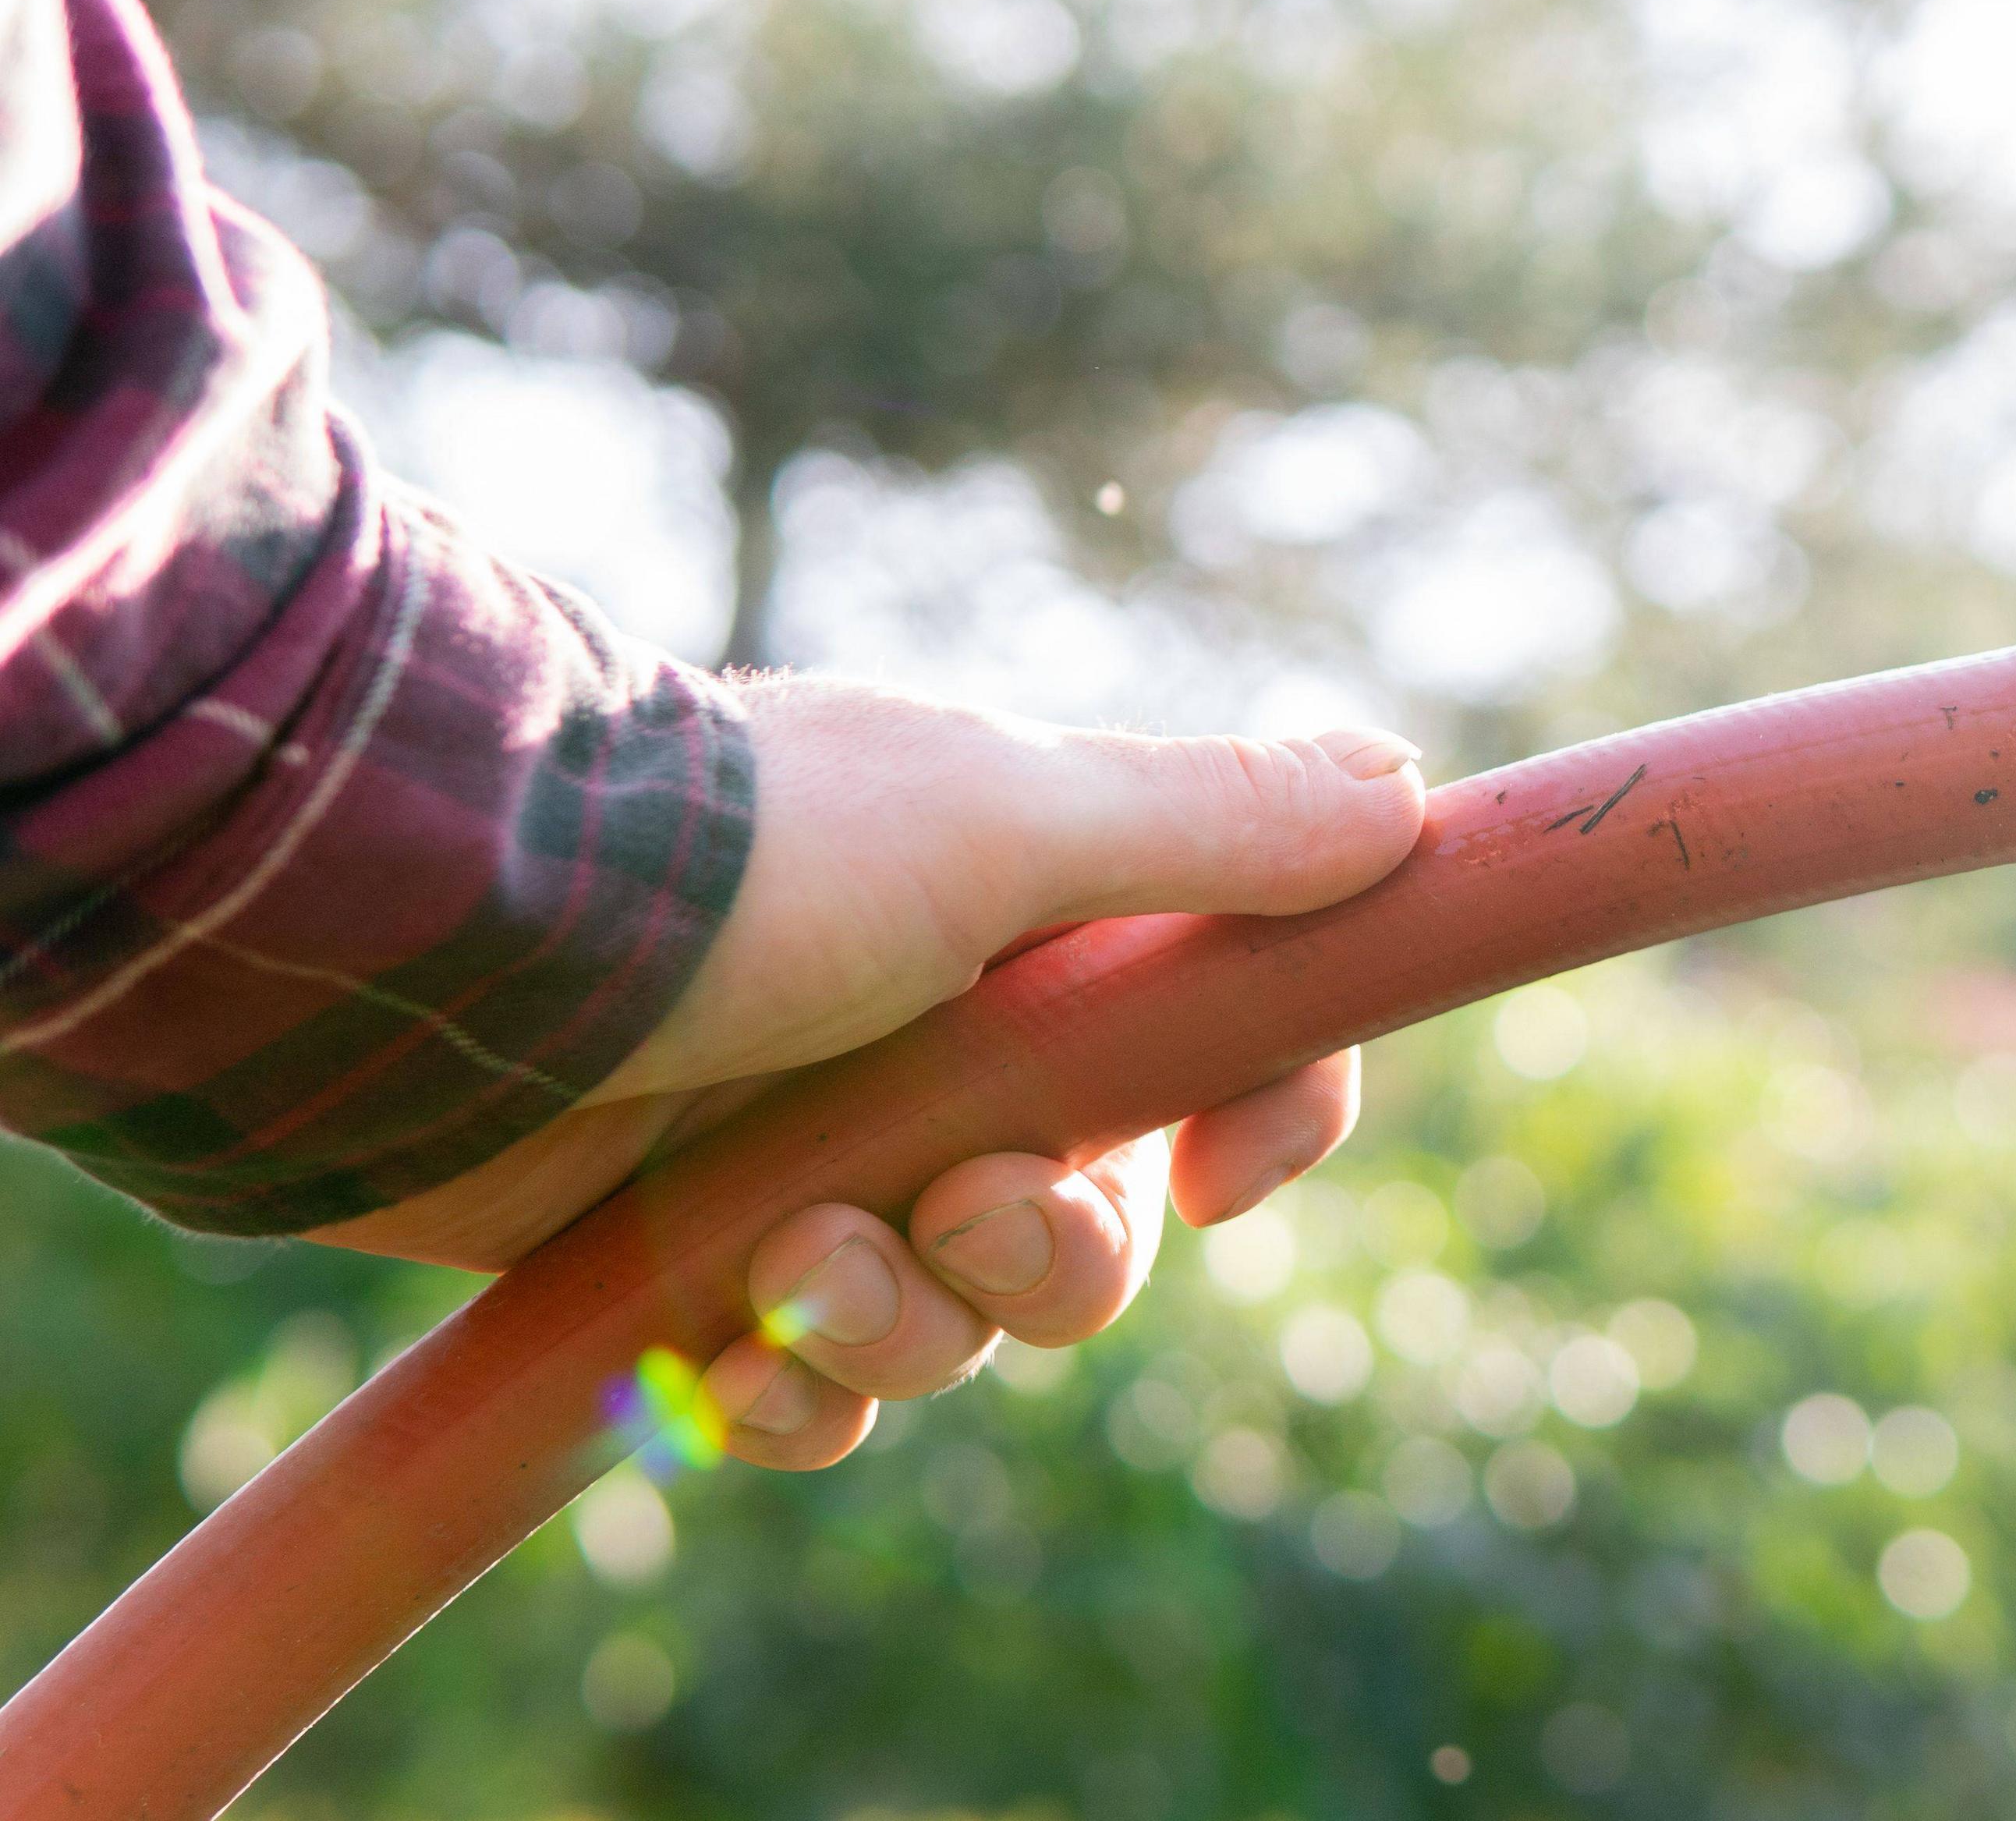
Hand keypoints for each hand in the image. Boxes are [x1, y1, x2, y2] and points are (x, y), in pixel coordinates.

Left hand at [310, 677, 1427, 1468]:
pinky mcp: (698, 1263)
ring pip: (960, 1324)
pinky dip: (789, 1390)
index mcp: (1040, 928)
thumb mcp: (1005, 813)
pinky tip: (727, 1346)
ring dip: (901, 1317)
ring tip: (794, 1260)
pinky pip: (817, 1397)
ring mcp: (820, 1158)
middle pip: (1101, 1222)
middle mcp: (946, 1045)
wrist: (436, 949)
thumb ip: (1211, 823)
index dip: (1267, 1113)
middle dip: (1052, 1249)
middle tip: (966, 1206)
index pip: (1234, 1033)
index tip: (1222, 1177)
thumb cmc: (735, 859)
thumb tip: (1403, 794)